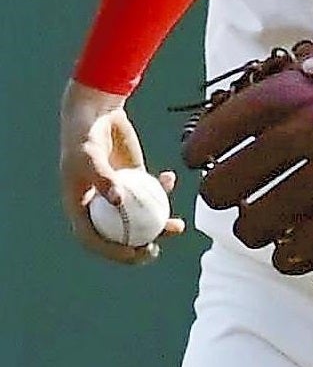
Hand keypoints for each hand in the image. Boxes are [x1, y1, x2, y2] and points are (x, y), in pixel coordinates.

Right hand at [59, 81, 184, 264]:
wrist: (96, 112)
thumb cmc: (86, 135)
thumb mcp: (89, 156)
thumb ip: (103, 178)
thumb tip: (118, 202)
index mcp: (79, 207)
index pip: (93, 239)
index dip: (113, 252)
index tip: (135, 254)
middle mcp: (98, 205)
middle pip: (119, 235)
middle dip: (139, 247)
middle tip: (157, 249)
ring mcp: (118, 193)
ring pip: (140, 217)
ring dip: (160, 224)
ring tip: (178, 226)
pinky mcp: (133, 179)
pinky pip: (151, 192)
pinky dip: (163, 189)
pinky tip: (170, 177)